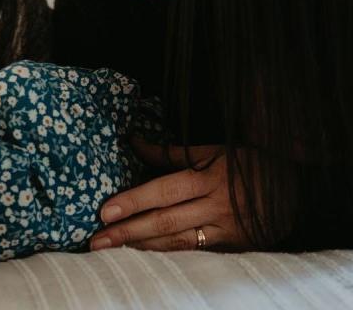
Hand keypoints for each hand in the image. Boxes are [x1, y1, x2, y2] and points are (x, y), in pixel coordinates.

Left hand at [90, 138, 251, 251]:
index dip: (133, 201)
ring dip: (141, 246)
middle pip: (166, 222)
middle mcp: (216, 207)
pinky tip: (143, 254)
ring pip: (177, 242)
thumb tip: (134, 142)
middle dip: (128, 232)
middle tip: (96, 239)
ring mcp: (226, 231)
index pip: (164, 191)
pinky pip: (194, 252)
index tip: (104, 211)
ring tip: (111, 250)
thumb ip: (171, 152)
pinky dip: (167, 253)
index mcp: (209, 178)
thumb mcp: (214, 150)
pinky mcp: (234, 248)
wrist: (300, 189)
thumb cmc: (249, 162)